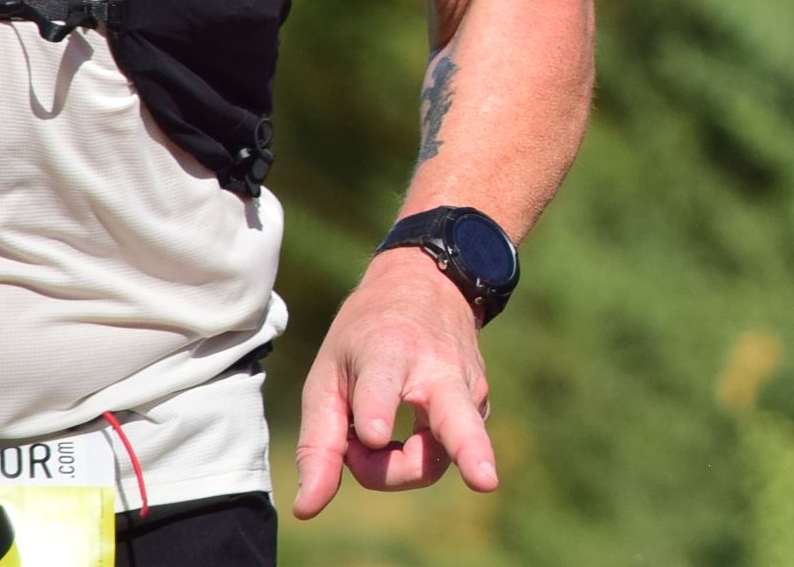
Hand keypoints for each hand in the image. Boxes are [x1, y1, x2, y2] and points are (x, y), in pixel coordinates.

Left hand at [291, 247, 498, 518]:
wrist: (429, 284)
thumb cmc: (366, 336)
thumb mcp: (328, 376)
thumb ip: (319, 443)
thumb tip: (308, 510)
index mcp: (389, 352)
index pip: (383, 389)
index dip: (375, 413)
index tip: (370, 435)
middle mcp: (438, 370)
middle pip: (458, 422)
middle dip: (472, 453)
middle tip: (485, 481)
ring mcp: (469, 387)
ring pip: (447, 451)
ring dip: (398, 466)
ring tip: (362, 442)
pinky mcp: (480, 403)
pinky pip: (445, 451)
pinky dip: (411, 457)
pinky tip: (388, 438)